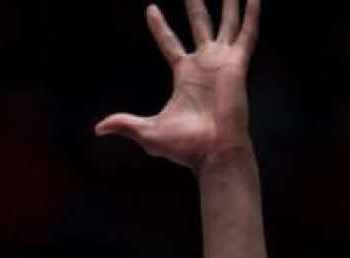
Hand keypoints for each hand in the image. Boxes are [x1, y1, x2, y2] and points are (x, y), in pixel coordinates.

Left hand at [96, 0, 258, 169]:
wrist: (212, 152)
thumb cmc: (184, 146)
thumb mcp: (147, 132)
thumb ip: (125, 124)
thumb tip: (98, 129)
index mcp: (184, 75)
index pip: (169, 43)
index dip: (160, 27)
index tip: (150, 9)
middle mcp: (204, 64)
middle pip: (199, 25)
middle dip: (195, 5)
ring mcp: (222, 63)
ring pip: (226, 24)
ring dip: (229, 4)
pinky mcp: (237, 65)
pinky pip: (246, 36)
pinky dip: (251, 17)